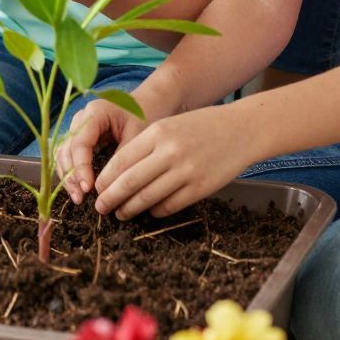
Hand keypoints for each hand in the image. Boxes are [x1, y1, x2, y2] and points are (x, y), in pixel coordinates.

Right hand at [55, 94, 142, 201]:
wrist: (147, 103)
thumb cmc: (145, 116)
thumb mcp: (138, 135)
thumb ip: (122, 157)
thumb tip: (109, 186)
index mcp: (95, 113)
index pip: (80, 142)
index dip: (81, 167)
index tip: (88, 188)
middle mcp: (80, 119)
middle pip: (67, 149)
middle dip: (71, 175)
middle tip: (80, 198)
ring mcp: (77, 128)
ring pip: (63, 154)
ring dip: (68, 177)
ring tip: (78, 198)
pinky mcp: (79, 138)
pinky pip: (68, 156)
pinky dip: (70, 173)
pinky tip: (77, 189)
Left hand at [91, 107, 243, 219]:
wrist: (242, 130)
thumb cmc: (201, 127)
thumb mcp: (170, 126)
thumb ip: (145, 147)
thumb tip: (117, 175)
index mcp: (158, 132)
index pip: (121, 161)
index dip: (105, 179)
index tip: (98, 189)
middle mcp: (170, 151)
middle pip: (130, 182)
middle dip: (111, 198)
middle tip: (101, 208)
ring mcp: (187, 171)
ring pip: (147, 198)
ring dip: (130, 209)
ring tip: (121, 213)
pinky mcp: (201, 188)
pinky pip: (169, 206)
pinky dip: (155, 211)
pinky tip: (150, 211)